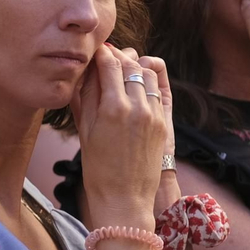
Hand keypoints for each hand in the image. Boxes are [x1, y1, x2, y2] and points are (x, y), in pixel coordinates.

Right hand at [70, 44, 166, 225]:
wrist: (125, 199)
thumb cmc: (97, 168)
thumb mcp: (85, 131)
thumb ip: (87, 96)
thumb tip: (88, 70)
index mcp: (113, 108)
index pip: (109, 64)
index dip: (102, 53)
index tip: (96, 51)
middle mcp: (136, 107)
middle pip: (130, 64)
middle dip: (119, 56)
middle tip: (108, 56)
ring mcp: (154, 114)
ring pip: (147, 73)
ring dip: (135, 67)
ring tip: (123, 70)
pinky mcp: (164, 123)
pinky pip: (157, 91)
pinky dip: (146, 84)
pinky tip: (135, 88)